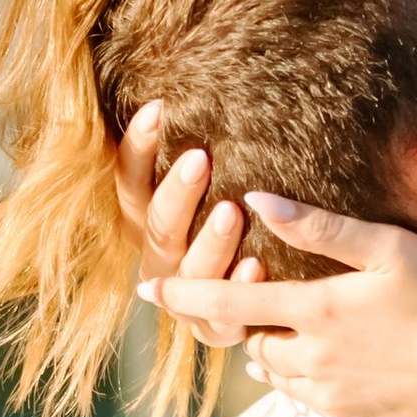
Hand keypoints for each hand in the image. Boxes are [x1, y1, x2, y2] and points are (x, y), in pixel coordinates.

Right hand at [115, 106, 251, 350]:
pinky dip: (238, 288)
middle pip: (158, 226)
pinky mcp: (217, 329)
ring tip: (232, 211)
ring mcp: (186, 298)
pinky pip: (222, 318)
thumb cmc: (254, 213)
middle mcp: (161, 258)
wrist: (285, 294)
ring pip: (188, 271)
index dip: (138, 148)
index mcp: (151, 220)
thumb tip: (195, 87)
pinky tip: (258, 265)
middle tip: (200, 159)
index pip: (131, 180)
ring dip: (209, 242)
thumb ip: (209, 147)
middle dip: (177, 193)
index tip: (158, 107)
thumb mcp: (228, 179)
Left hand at [139, 196, 416, 416]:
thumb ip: (321, 228)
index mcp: (317, 314)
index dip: (184, 293)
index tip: (149, 288)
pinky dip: (318, 385)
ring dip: (283, 357)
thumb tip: (257, 200)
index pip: (228, 302)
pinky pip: (316, 407)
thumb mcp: (391, 249)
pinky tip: (350, 366)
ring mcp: (336, 403)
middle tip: (261, 306)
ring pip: (282, 380)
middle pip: (253, 344)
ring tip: (308, 336)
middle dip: (250, 326)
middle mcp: (315, 365)